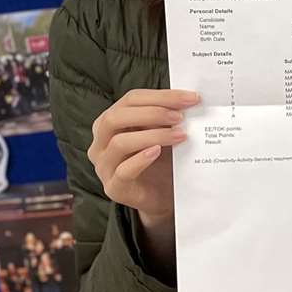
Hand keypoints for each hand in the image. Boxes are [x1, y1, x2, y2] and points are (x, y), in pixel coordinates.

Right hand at [87, 88, 197, 227]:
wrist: (164, 194)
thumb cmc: (162, 158)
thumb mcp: (164, 132)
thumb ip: (168, 115)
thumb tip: (189, 99)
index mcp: (110, 122)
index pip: (131, 99)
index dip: (161, 96)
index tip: (190, 98)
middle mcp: (101, 142)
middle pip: (116, 117)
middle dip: (153, 112)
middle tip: (180, 116)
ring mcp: (104, 166)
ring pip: (119, 143)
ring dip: (153, 135)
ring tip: (180, 135)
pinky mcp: (114, 188)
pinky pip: (123, 171)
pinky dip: (141, 159)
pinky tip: (158, 152)